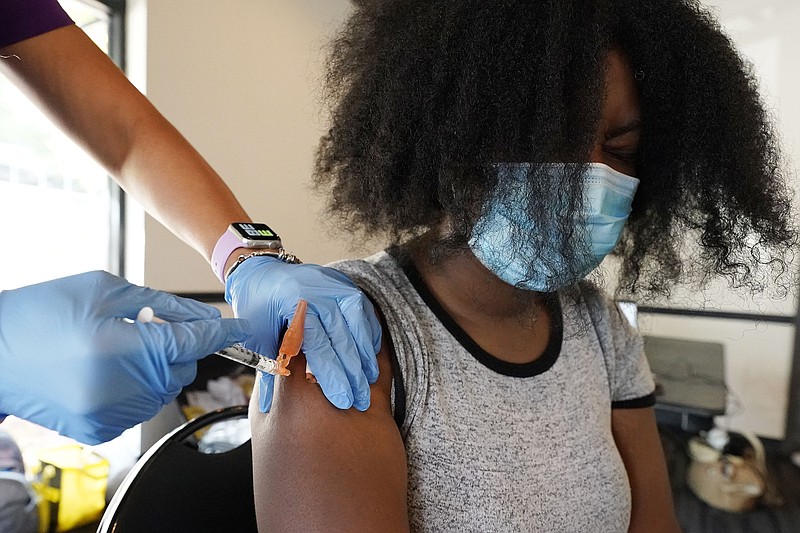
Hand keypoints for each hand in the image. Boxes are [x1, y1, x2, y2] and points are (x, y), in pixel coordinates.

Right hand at [0, 271, 249, 443]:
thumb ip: (162, 304)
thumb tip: (202, 316)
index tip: (241, 330)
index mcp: (122, 347)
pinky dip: (136, 388)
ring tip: (118, 346)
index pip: (192, 343)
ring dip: (156, 368)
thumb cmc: (42, 312)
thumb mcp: (105, 290)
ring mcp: (109, 414)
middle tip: (146, 326)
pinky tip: (107, 369)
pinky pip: (140, 407)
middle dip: (176, 346)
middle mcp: (119, 388)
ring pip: (163, 390)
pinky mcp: (99, 430)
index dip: (222, 334)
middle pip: (181, 370)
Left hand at [225, 256, 380, 412]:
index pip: (319, 347)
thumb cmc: (258, 307)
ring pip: (359, 327)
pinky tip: (370, 357)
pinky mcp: (346, 284)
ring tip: (368, 382)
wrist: (262, 272)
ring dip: (366, 358)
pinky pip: (366, 313)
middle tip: (360, 400)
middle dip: (354, 375)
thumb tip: (269, 407)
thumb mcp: (256, 337)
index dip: (333, 376)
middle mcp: (319, 292)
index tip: (342, 400)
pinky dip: (369, 337)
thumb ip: (269, 369)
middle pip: (343, 340)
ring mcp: (336, 286)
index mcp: (294, 304)